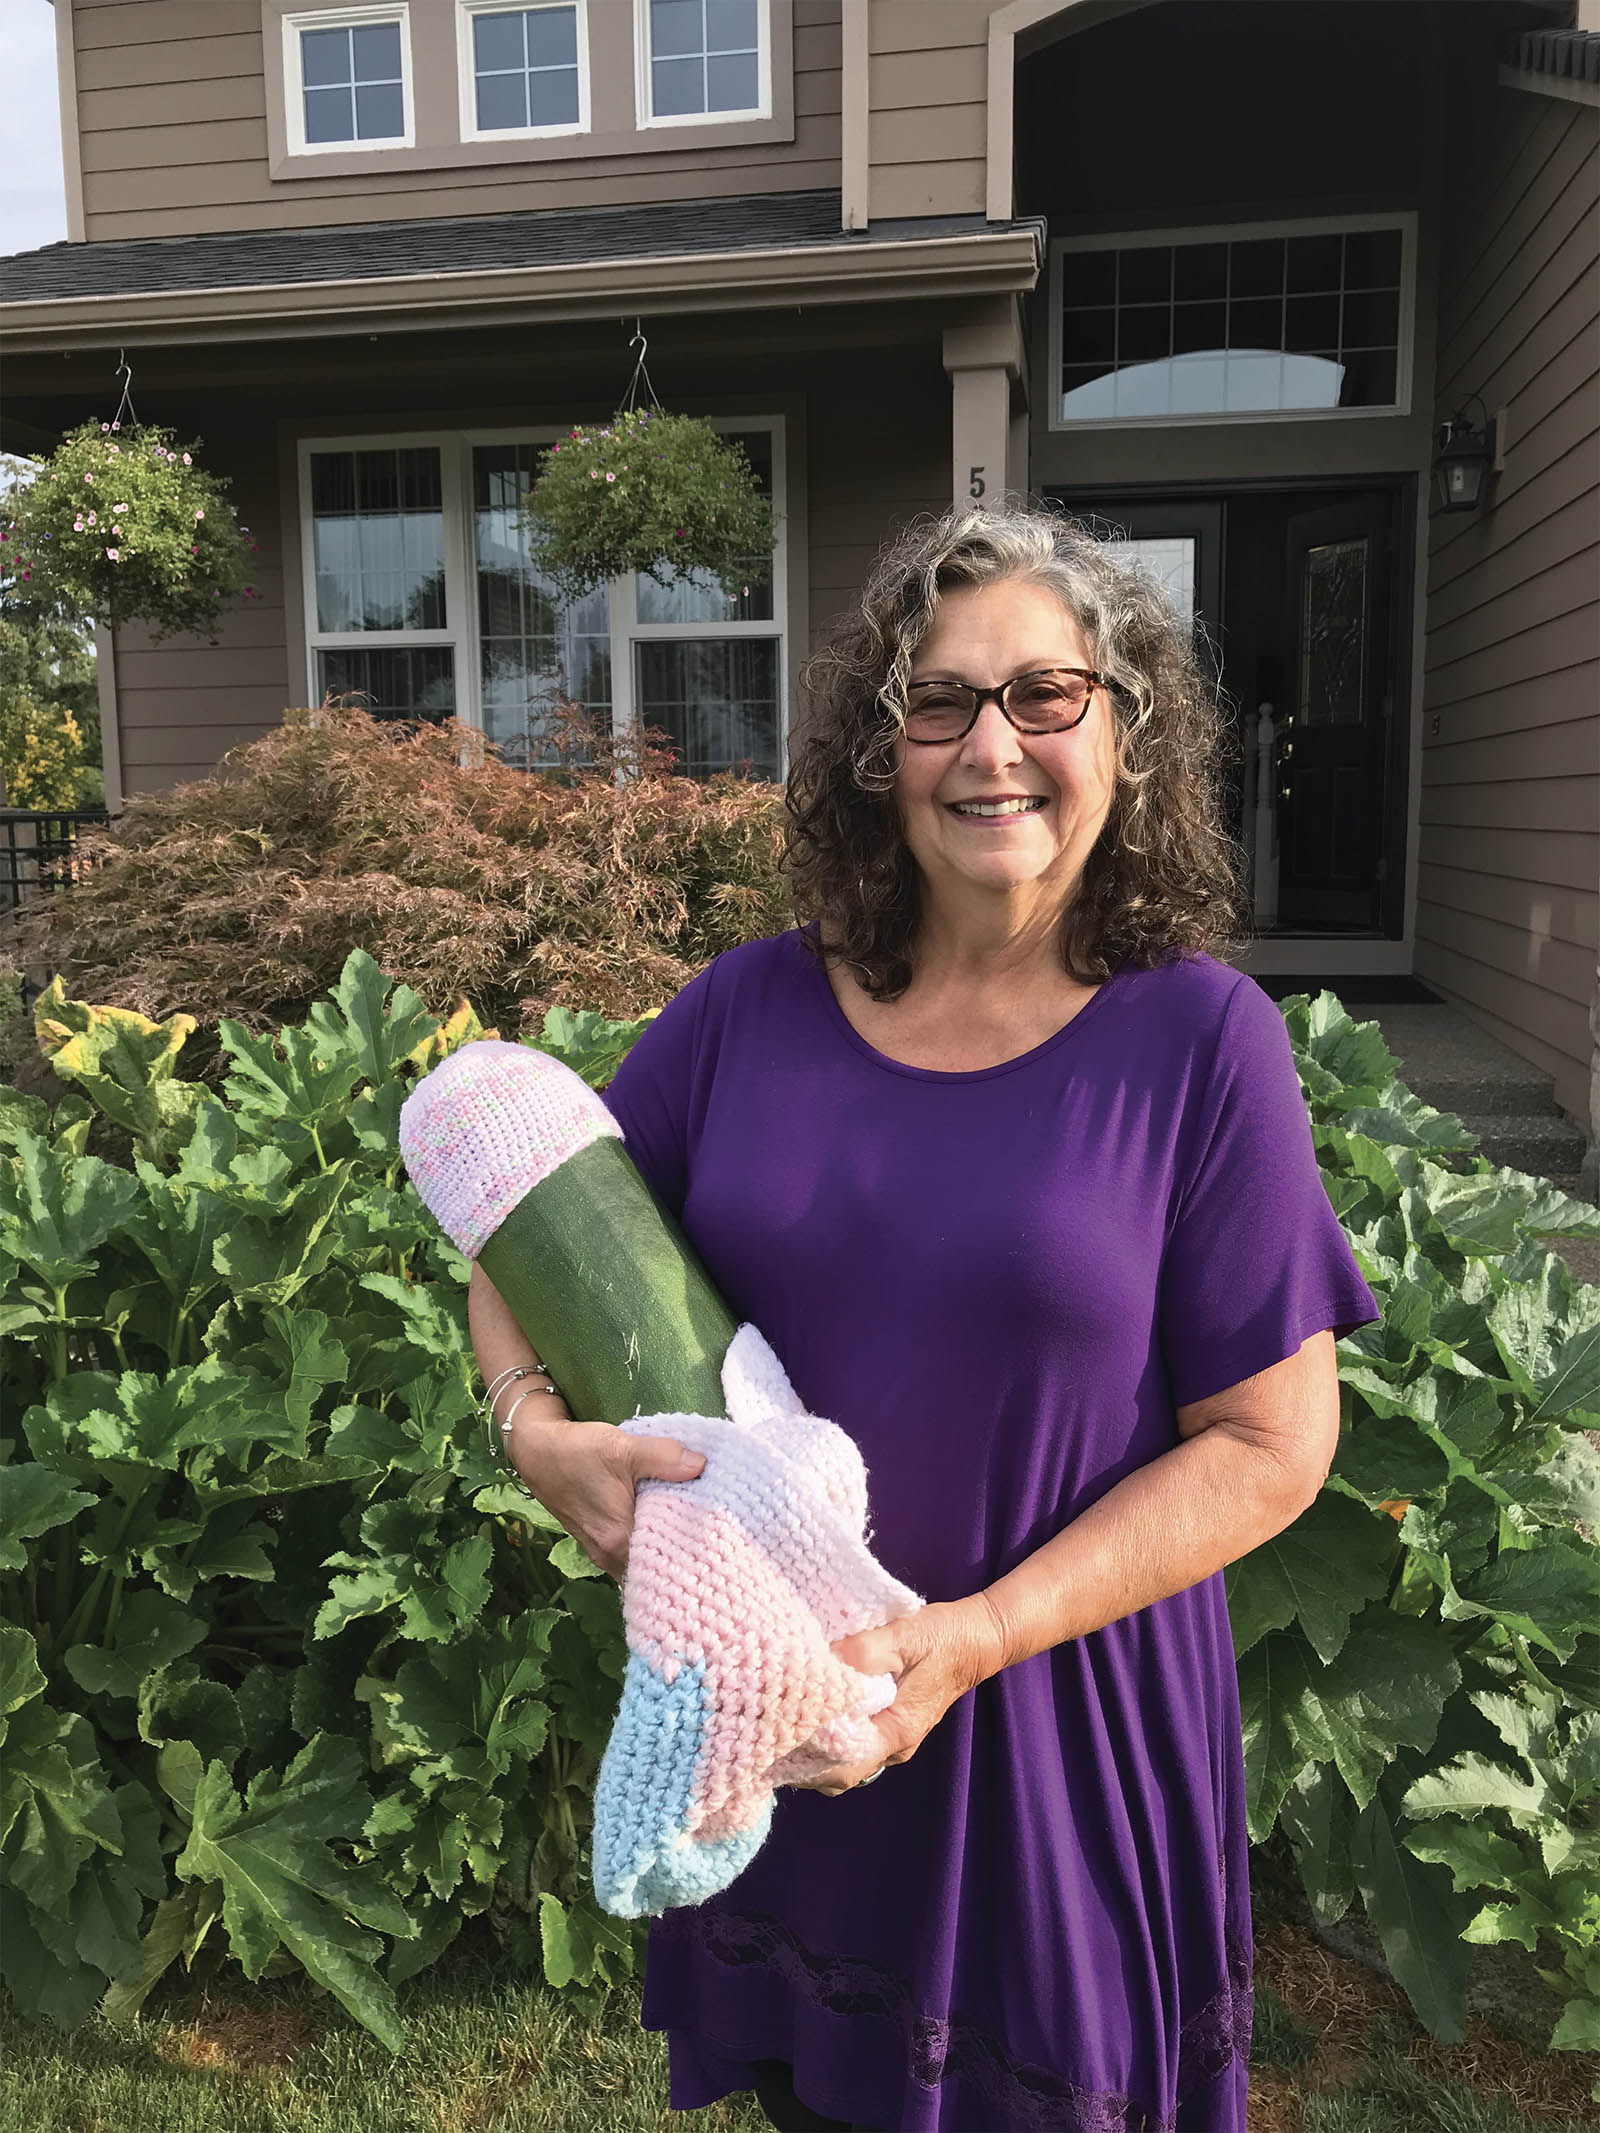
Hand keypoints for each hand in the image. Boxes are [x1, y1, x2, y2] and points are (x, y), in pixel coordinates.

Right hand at [506, 1412, 704, 1582]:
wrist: (535, 1451)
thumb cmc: (576, 1451)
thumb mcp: (622, 1447)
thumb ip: (663, 1457)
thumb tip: (702, 1465)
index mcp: (620, 1540)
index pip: (669, 1561)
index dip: (697, 1552)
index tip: (724, 1540)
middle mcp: (611, 1556)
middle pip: (658, 1568)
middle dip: (686, 1555)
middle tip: (720, 1537)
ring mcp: (603, 1553)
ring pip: (645, 1563)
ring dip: (668, 1550)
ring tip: (700, 1532)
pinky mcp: (599, 1543)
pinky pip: (633, 1554)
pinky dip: (652, 1545)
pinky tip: (669, 1527)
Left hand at [790, 1598, 1004, 1795]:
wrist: (977, 1637)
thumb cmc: (941, 1637)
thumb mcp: (901, 1636)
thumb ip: (862, 1652)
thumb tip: (822, 1663)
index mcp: (895, 1731)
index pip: (841, 1767)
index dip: (804, 1761)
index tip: (772, 1739)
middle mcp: (894, 1746)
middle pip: (839, 1771)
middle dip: (802, 1761)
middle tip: (767, 1732)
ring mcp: (894, 1738)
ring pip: (846, 1760)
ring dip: (815, 1749)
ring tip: (782, 1722)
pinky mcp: (892, 1725)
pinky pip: (855, 1743)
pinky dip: (830, 1736)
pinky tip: (811, 1712)